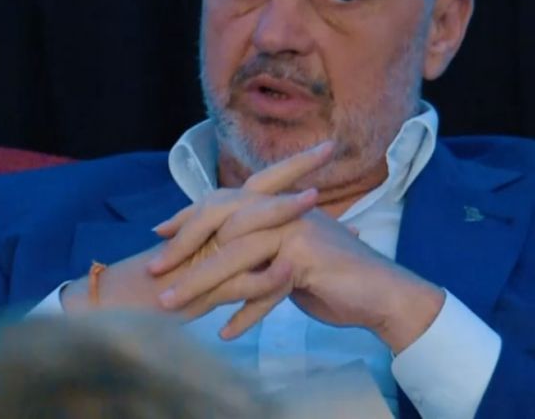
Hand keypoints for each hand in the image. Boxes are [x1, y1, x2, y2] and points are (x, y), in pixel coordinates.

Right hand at [61, 140, 334, 316]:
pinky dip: (265, 278)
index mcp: (218, 220)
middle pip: (256, 190)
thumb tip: (273, 238)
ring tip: (312, 202)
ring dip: (279, 213)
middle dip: (293, 169)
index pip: (259, 185)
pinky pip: (237, 282)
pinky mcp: (202, 290)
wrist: (122, 307)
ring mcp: (207, 256)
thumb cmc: (165, 284)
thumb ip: (234, 246)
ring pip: (247, 228)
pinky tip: (290, 272)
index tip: (325, 148)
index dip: (291, 167)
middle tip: (327, 147)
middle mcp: (213, 229)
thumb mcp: (206, 260)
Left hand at [158, 205, 444, 350]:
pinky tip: (225, 333)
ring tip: (173, 307)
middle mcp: (281, 211)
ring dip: (201, 285)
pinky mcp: (304, 260)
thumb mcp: (285, 254)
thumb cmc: (331, 275)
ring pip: (235, 258)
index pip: (219, 202)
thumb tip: (218, 249)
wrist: (381, 294)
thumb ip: (256, 245)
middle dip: (183, 250)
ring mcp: (293, 233)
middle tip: (153, 273)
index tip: (158, 232)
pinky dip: (244, 313)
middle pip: (219, 226)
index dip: (187, 216)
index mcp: (273, 204)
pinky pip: (263, 289)